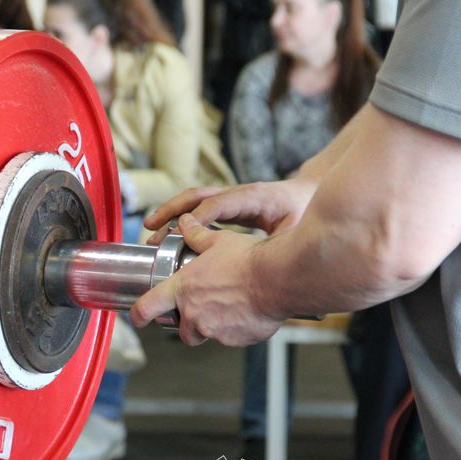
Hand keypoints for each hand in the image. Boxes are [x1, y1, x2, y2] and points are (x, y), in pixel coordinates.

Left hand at [131, 214, 284, 345]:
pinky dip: (234, 330)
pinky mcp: (235, 340)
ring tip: (227, 308)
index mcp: (182, 289)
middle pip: (182, 331)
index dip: (138, 315)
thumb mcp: (217, 241)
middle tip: (201, 310)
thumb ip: (196, 235)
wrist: (278, 278)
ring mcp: (214, 330)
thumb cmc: (248, 259)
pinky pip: (230, 338)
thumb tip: (185, 223)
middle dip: (188, 324)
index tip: (137, 318)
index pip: (147, 307)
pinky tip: (245, 312)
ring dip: (211, 327)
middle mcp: (194, 314)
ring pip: (206, 335)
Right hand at [144, 177, 317, 244]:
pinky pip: (198, 209)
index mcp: (252, 197)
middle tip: (151, 227)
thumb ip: (276, 244)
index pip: (217, 205)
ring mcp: (229, 198)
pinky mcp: (227, 206)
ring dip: (170, 212)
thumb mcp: (296, 229)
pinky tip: (169, 235)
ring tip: (151, 230)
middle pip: (196, 196)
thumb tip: (262, 265)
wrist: (309, 194)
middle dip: (171, 210)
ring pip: (193, 200)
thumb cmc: (303, 211)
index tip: (179, 234)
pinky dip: (181, 219)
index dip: (197, 218)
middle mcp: (236, 194)